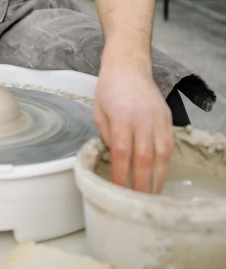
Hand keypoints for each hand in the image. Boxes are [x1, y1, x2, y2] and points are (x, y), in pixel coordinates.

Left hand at [93, 65, 173, 192]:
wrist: (129, 65)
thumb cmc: (109, 88)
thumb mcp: (98, 111)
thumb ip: (106, 135)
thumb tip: (114, 159)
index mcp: (121, 116)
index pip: (121, 152)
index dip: (120, 174)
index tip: (117, 191)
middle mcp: (142, 118)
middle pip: (144, 157)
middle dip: (141, 183)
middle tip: (137, 203)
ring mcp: (157, 118)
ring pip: (162, 153)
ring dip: (157, 177)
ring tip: (151, 195)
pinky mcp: (167, 118)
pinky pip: (169, 144)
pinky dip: (165, 163)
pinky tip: (159, 175)